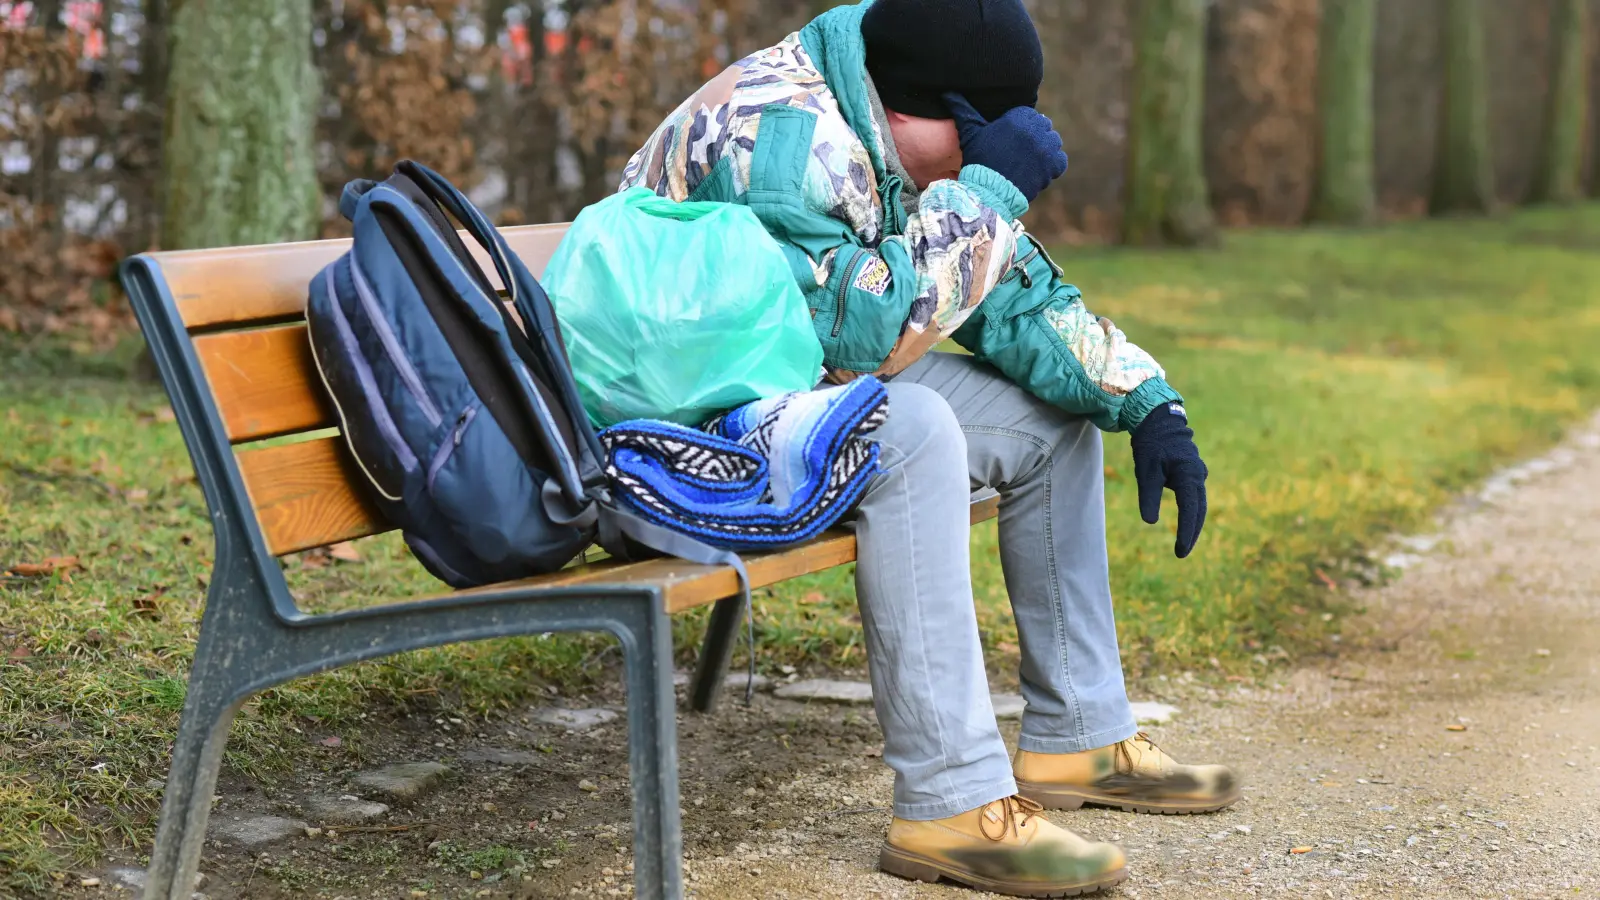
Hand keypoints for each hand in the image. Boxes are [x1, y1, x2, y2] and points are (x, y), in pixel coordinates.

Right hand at [944, 93, 1068, 202]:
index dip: (1020, 128)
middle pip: (1043, 128)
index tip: (1010, 140)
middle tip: (1018, 153)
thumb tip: (947, 93)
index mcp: (1019, 116)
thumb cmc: (978, 160)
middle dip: (1033, 138)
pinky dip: (1052, 166)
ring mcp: (1047, 148)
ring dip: (1044, 151)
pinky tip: (1036, 171)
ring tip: (1027, 162)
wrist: (988, 192)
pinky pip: (1060, 161)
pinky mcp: (1054, 166)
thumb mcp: (970, 132)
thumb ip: (963, 110)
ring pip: (1053, 143)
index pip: (1029, 115)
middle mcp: (1036, 129)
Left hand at [1130, 402, 1207, 557]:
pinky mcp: (1193, 473)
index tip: (1180, 551)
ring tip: (1184, 544)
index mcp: (1188, 474)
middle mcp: (1198, 475)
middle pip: (1199, 510)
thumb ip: (1149, 497)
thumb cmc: (1150, 445)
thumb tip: (1150, 522)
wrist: (1158, 421)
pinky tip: (1186, 524)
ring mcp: (1198, 474)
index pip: (1190, 509)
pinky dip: (1191, 512)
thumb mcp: (1146, 471)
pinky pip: (1195, 497)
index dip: (1186, 531)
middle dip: (1191, 532)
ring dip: (1192, 523)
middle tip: (1182, 553)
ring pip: (1198, 504)